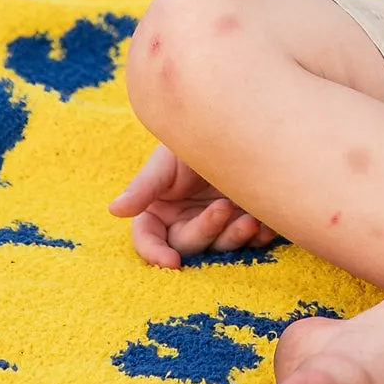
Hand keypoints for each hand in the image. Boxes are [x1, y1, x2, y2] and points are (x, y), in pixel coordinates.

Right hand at [108, 144, 278, 268]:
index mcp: (159, 210)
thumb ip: (145, 185)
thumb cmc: (195, 134)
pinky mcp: (244, 221)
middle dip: (207, 229)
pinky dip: (260, 235)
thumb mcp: (169, 157)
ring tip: (251, 219)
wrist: (238, 120)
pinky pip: (252, 241)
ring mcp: (216, 224)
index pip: (148, 239)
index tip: (173, 263)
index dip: (155, 254)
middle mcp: (184, 222)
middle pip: (188, 244)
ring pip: (221, 247)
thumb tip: (114, 210)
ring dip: (235, 236)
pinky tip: (269, 224)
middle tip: (224, 207)